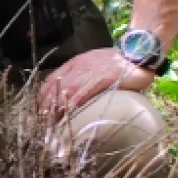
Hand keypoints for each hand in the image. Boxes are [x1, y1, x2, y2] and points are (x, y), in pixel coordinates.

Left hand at [36, 47, 155, 119]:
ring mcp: (88, 72)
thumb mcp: (95, 65)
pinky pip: (81, 94)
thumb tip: (76, 94)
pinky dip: (71, 106)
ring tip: (51, 124)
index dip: (43, 96)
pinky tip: (67, 116)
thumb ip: (85, 76)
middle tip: (42, 122)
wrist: (138, 53)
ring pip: (64, 91)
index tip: (39, 109)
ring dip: (55, 108)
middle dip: (45, 104)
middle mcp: (78, 67)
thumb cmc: (118, 62)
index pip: (51, 79)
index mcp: (75, 63)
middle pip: (53, 86)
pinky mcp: (100, 80)